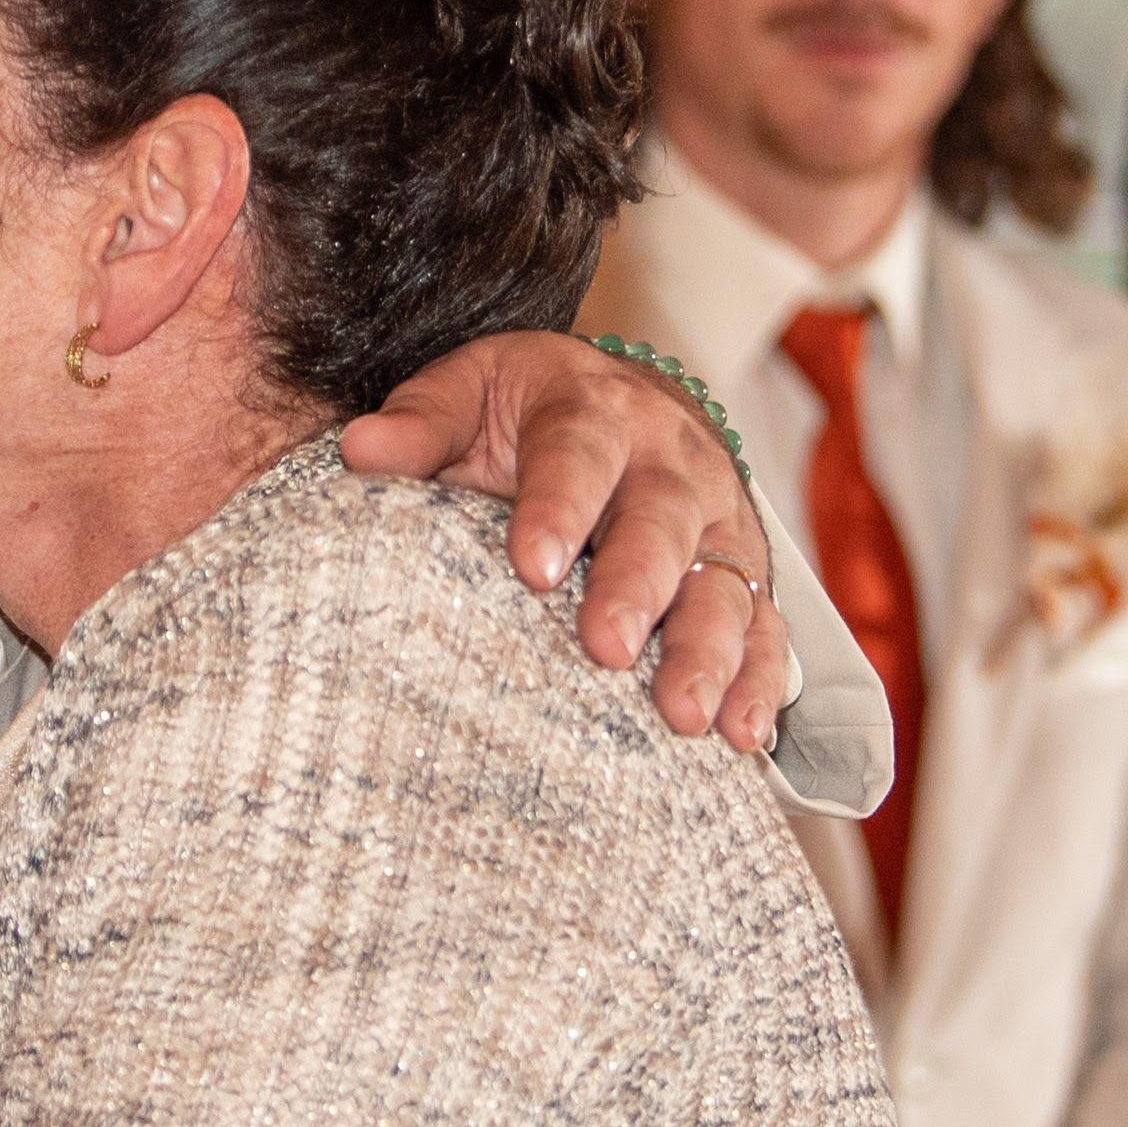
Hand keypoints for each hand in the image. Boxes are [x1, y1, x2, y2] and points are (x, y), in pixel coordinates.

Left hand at [339, 330, 790, 749]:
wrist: (627, 408)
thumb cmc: (531, 413)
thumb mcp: (473, 392)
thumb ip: (421, 423)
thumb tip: (360, 451)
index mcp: (596, 409)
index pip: (578, 453)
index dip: (559, 507)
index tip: (532, 567)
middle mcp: (670, 460)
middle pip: (662, 521)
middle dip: (637, 586)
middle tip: (605, 648)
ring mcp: (718, 521)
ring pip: (725, 582)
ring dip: (709, 650)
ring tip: (684, 715)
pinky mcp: (747, 575)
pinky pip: (767, 629)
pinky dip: (762, 680)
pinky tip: (745, 734)